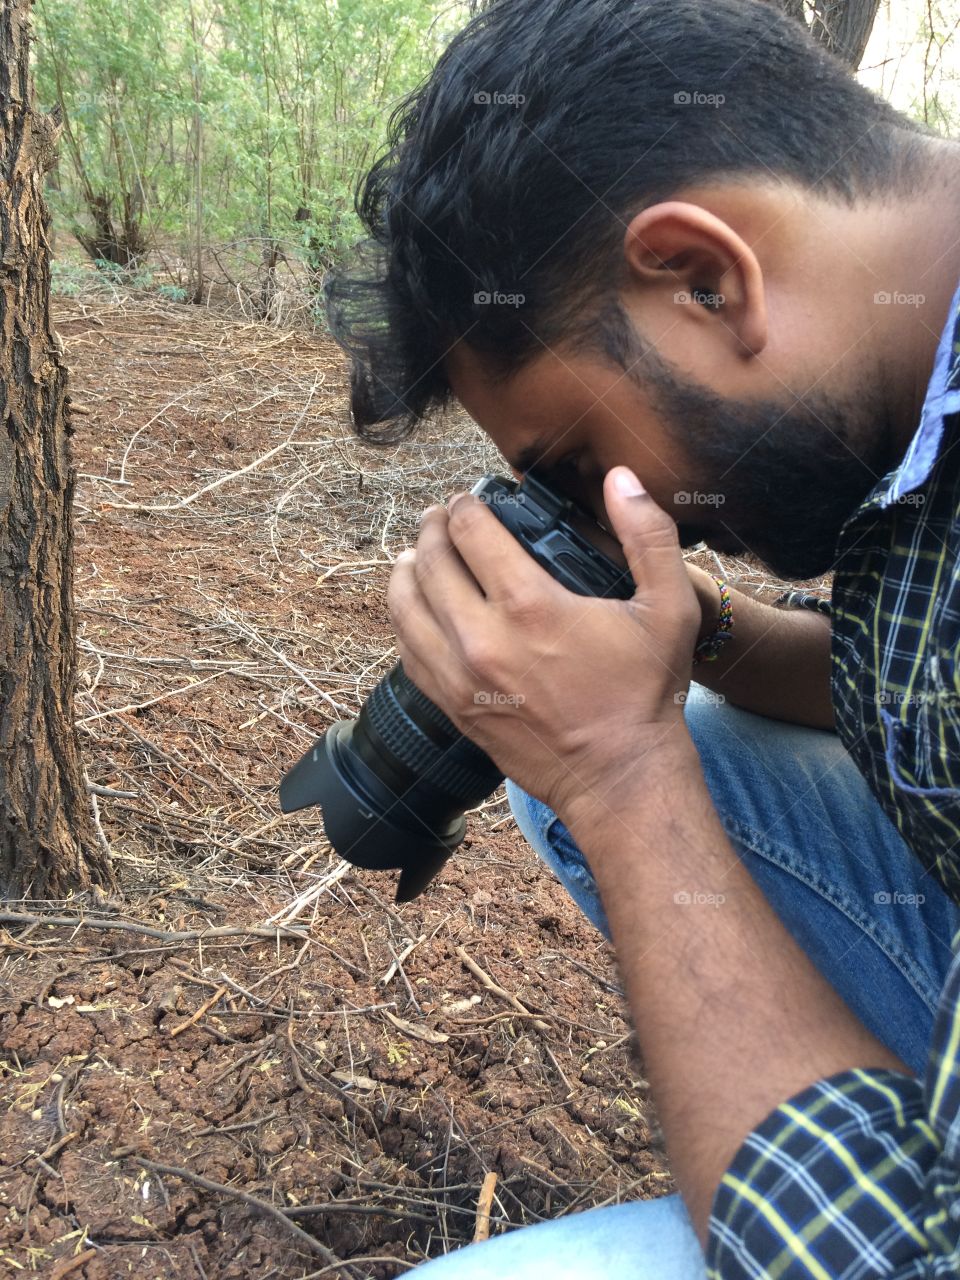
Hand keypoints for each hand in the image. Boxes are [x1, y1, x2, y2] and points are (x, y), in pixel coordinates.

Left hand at [387, 467, 701, 818]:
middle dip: (432, 528)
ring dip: (407, 571)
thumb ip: (648, 535)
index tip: (468, 498)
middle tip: (440, 516)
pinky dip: (405, 622)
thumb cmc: (646, 692)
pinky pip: (408, 653)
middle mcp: (482, 638)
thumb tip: (621, 478)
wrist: (620, 775)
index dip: (464, 505)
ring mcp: (460, 677)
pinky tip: (416, 609)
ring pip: (405, 607)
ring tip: (417, 554)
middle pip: (430, 562)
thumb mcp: (670, 607)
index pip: (470, 531)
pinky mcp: (454, 707)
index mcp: (529, 604)